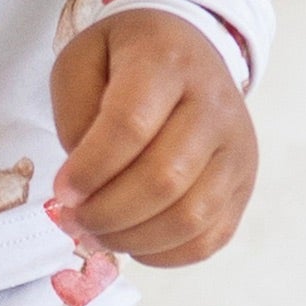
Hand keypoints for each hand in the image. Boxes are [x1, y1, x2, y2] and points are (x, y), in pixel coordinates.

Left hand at [47, 7, 255, 267]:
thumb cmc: (123, 61)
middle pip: (163, 179)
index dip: (91, 169)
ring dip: (131, 239)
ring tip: (97, 232)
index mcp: (167, 61)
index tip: (62, 192)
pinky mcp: (244, 184)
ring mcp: (237, 148)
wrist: (188, 51)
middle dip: (106, 213)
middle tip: (72, 219)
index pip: (131, 125)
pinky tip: (132, 239)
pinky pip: (208, 239)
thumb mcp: (81, 61)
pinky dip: (163, 254)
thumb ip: (74, 116)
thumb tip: (84, 187)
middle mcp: (215, 104)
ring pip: (189, 217)